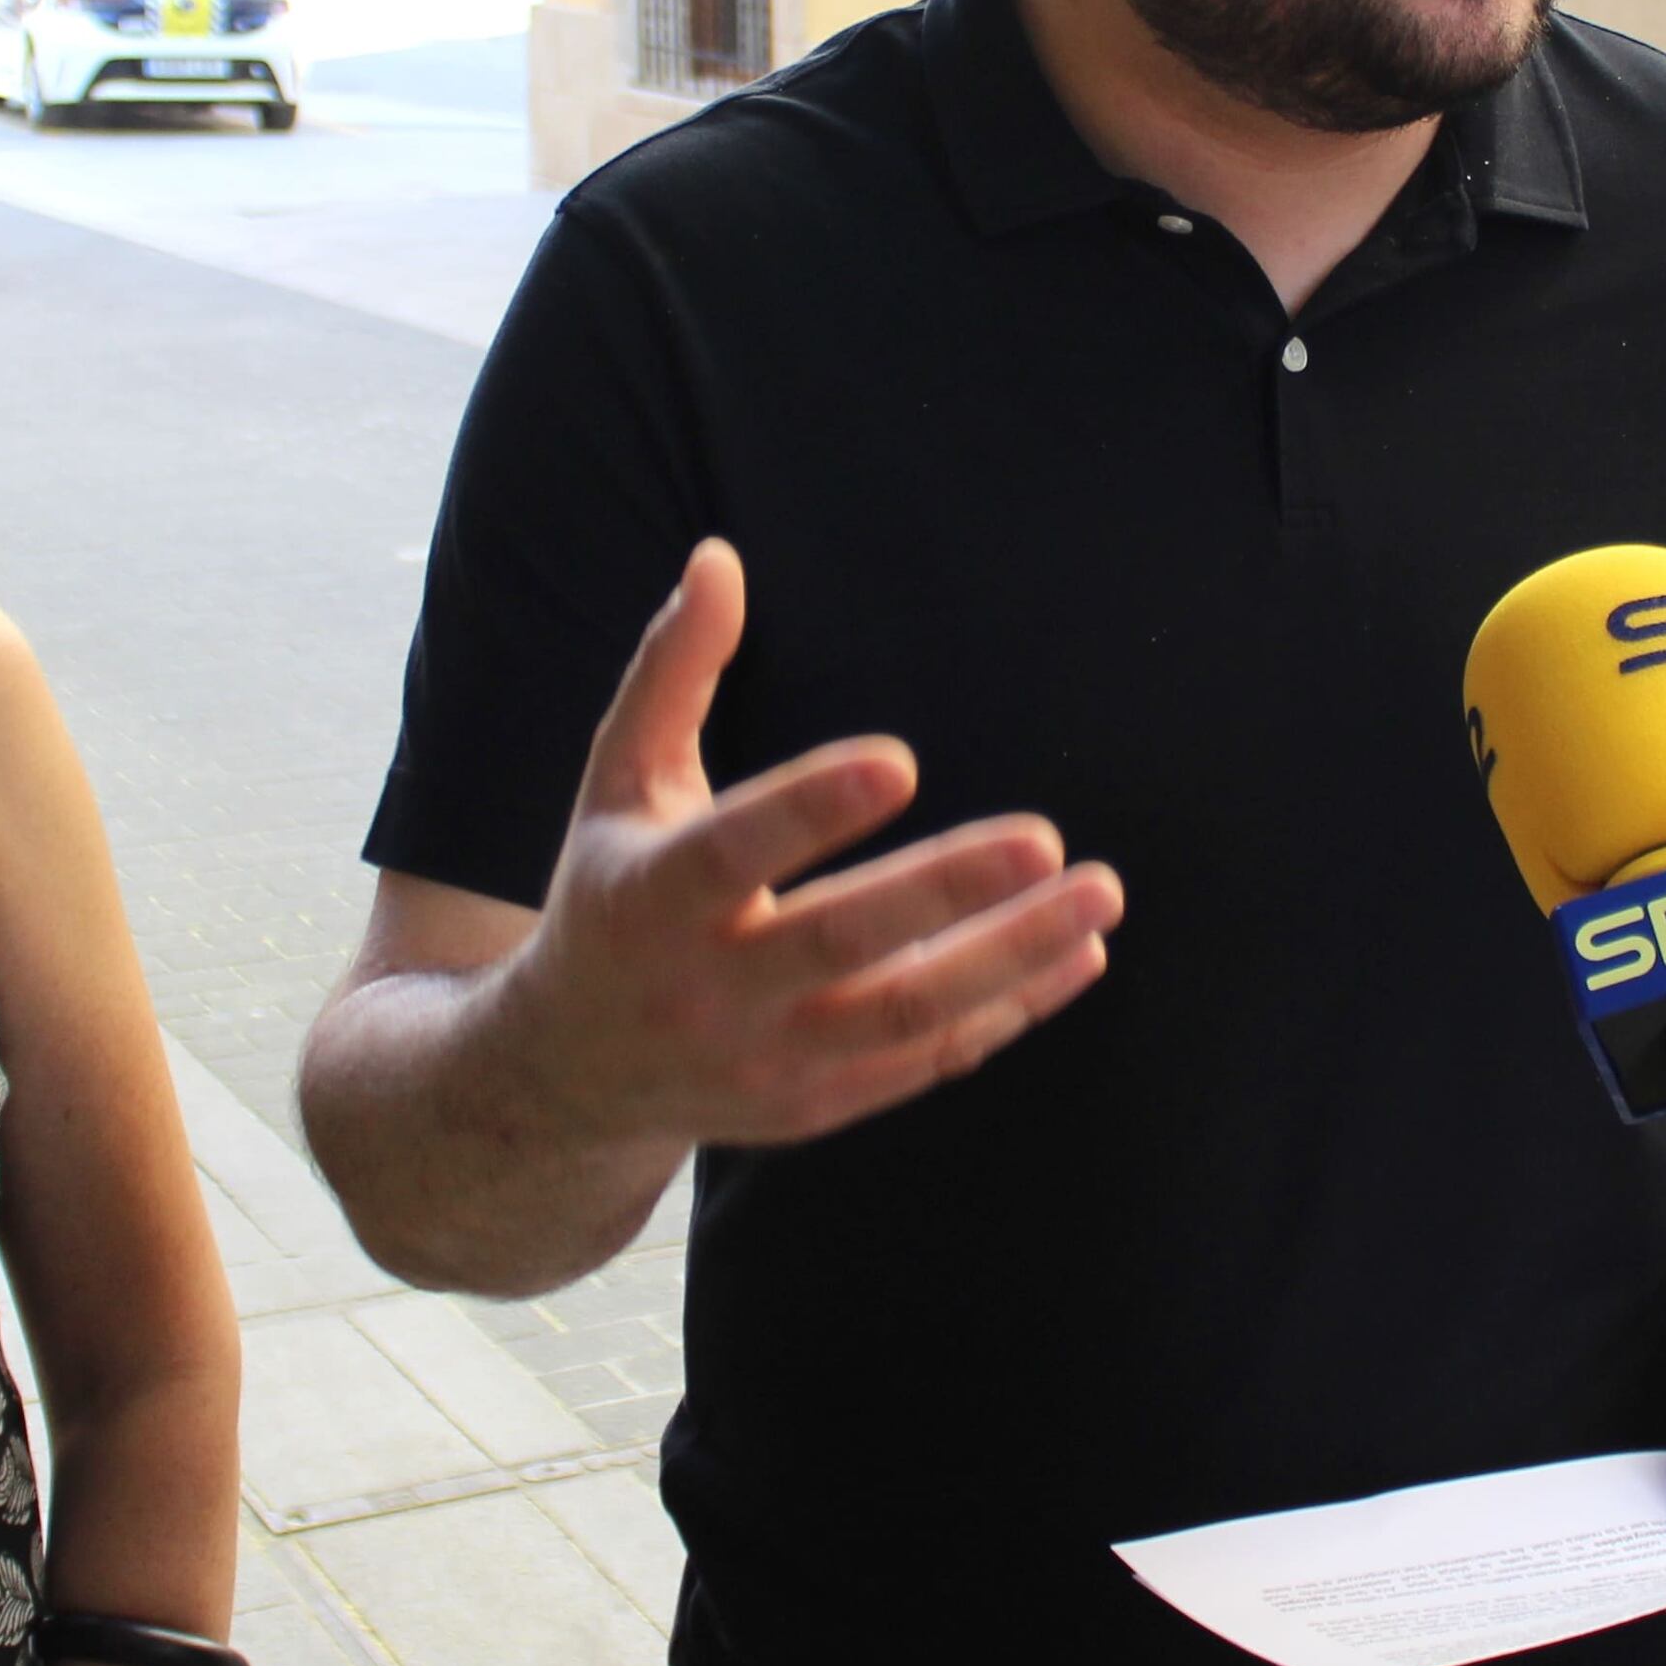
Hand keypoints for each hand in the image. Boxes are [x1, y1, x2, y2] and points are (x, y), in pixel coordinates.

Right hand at [506, 543, 1121, 1149]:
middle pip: (837, 944)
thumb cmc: (610, 894)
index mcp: (647, 899)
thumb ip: (672, 674)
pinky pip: (926, 1061)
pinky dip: (1009, 1011)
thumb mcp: (618, 784)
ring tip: (1100, 896)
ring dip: (1011, 959)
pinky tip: (1082, 953)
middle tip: (1046, 838)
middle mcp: (704, 991)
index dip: (811, 808)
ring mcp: (765, 1062)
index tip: (902, 760)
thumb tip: (720, 558)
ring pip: (903, 1017)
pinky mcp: (815, 1107)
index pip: (732, 852)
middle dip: (946, 894)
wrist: (566, 1076)